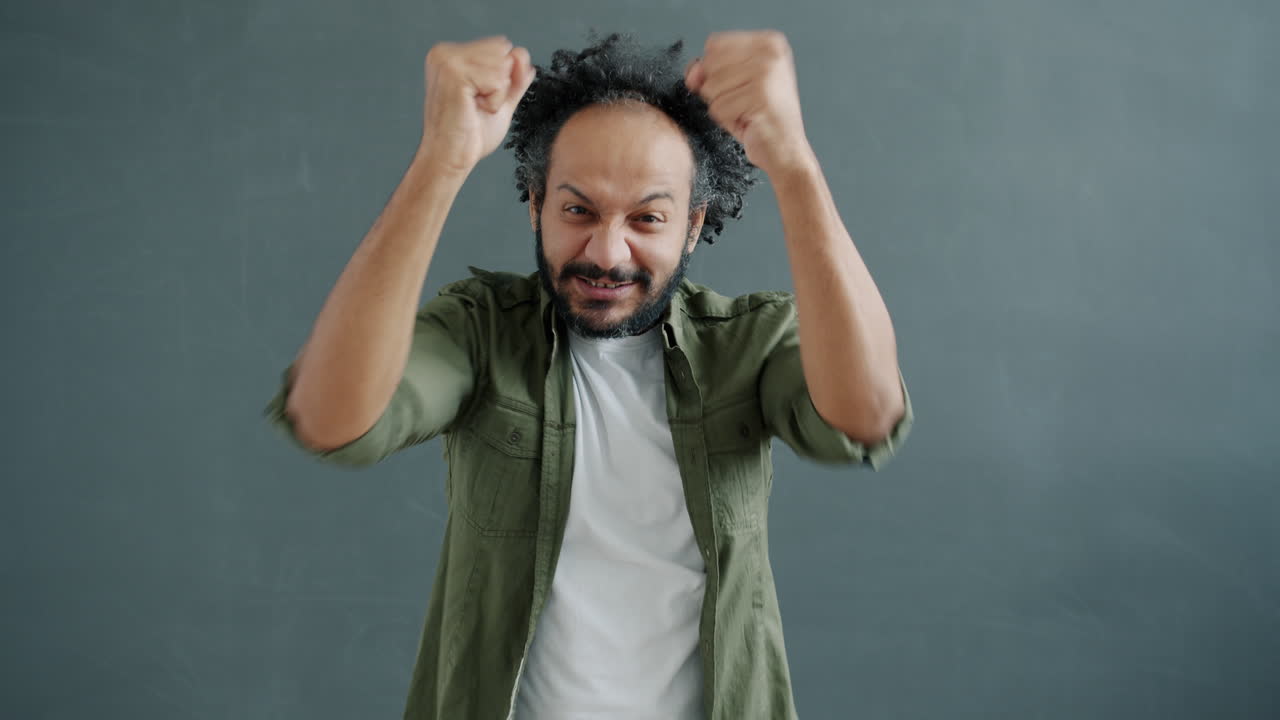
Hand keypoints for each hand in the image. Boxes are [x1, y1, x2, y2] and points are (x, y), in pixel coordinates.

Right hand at [418, 36, 535, 173]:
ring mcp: (447, 60)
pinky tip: (473, 111)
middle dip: (501, 84)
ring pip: (503, 65)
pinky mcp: (454, 74)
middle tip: (476, 106)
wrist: (450, 159)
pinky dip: (494, 102)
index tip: (478, 100)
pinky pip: (499, 81)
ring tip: (474, 108)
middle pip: (504, 51)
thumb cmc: (469, 136)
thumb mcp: (499, 100)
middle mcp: (445, 52)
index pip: (501, 46)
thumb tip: (522, 54)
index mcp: (451, 54)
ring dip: (497, 95)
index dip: (502, 78)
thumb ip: (512, 78)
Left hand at [684, 31, 813, 176]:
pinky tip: (748, 122)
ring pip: (711, 87)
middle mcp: (770, 51)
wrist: (786, 150)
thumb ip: (709, 70)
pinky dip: (728, 121)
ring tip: (746, 112)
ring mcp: (766, 72)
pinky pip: (718, 108)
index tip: (737, 86)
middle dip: (718, 90)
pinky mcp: (759, 95)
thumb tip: (692, 73)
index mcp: (769, 42)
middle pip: (710, 64)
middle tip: (744, 102)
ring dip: (723, 107)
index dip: (714, 70)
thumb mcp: (734, 85)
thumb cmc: (761, 119)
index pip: (714, 44)